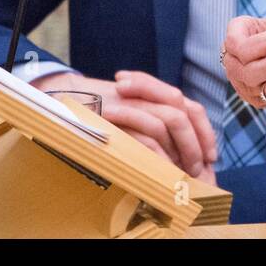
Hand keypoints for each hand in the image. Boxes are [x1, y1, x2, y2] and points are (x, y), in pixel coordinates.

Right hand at [32, 70, 216, 181]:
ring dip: (181, 151)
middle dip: (194, 144)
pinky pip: (143, 136)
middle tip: (198, 169)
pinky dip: (158, 156)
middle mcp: (141, 94)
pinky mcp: (113, 117)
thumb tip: (180, 154)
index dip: (204, 130)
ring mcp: (127, 103)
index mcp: (148, 93)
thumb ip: (150, 124)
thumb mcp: (126, 114)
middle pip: (181, 113)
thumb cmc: (92, 111)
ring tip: (184, 173)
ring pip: (166, 122)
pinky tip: (163, 171)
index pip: (188, 105)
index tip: (211, 155)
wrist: (55, 96)